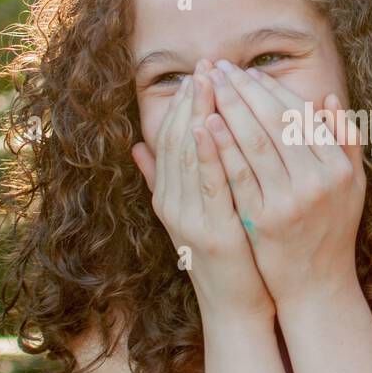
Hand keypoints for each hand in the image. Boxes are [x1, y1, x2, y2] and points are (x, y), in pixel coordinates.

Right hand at [131, 62, 274, 321]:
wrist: (236, 307)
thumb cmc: (226, 257)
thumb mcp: (192, 213)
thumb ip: (164, 181)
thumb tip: (135, 146)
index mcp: (168, 197)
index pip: (168, 138)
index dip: (181, 103)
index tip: (197, 73)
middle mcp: (171, 204)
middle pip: (176, 140)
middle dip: (192, 100)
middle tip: (205, 64)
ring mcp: (188, 218)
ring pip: (188, 156)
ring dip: (199, 115)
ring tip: (210, 82)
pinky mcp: (210, 231)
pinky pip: (208, 184)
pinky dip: (206, 153)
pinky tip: (211, 126)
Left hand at [203, 59, 366, 307]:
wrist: (316, 285)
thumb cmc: (332, 229)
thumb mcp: (352, 185)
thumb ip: (345, 140)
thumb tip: (327, 99)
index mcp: (339, 168)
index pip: (300, 117)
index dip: (271, 91)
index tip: (248, 73)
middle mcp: (317, 182)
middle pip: (275, 123)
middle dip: (244, 91)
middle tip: (220, 68)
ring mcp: (289, 202)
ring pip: (255, 143)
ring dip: (229, 109)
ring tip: (208, 86)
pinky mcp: (262, 221)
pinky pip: (237, 176)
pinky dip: (221, 147)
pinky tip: (205, 124)